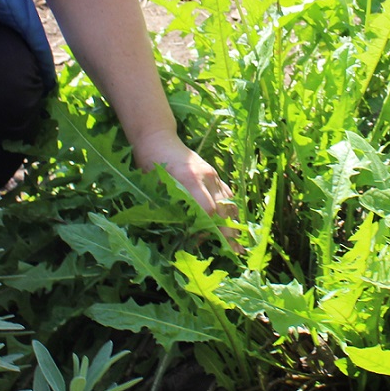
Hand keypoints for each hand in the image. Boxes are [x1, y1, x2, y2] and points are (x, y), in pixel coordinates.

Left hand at [131, 130, 238, 247]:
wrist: (158, 138)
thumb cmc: (151, 164)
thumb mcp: (154, 186)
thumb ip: (169, 206)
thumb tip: (180, 232)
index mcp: (189, 179)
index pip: (207, 210)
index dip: (207, 229)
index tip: (203, 242)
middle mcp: (206, 177)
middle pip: (223, 208)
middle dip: (228, 232)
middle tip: (235, 252)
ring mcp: (212, 174)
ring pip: (228, 201)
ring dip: (233, 222)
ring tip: (238, 243)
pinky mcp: (214, 174)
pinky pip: (227, 193)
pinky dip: (231, 209)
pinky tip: (233, 222)